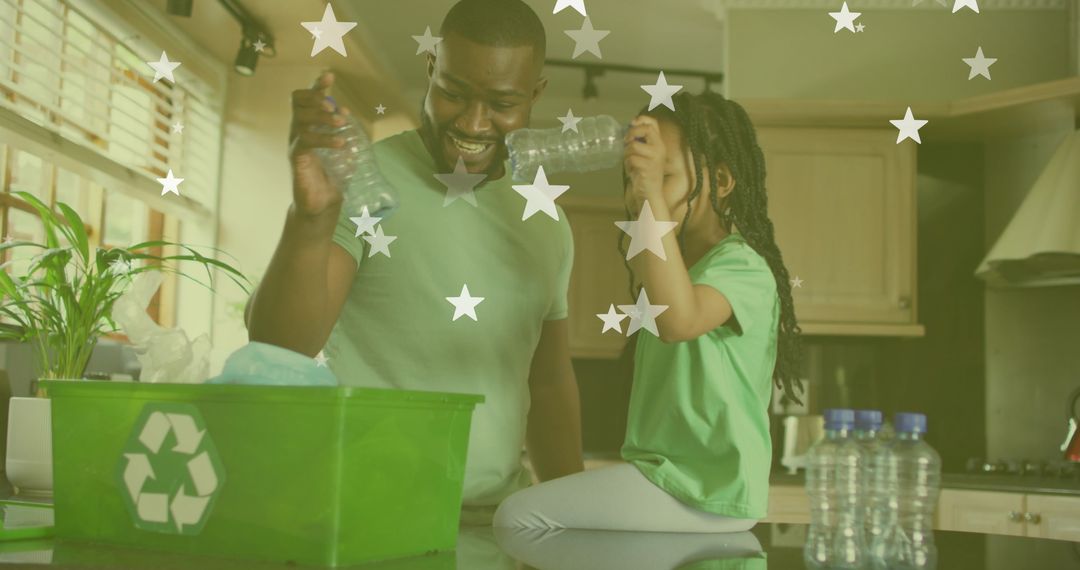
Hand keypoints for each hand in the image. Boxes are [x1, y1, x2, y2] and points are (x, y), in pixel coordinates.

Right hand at [288, 71, 351, 217]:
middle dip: (315, 98)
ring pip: (301, 119)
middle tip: (333, 105)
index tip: (329, 76)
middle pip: (298, 103)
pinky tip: (340, 142)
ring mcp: (295, 143)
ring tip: (340, 122)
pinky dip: (325, 139)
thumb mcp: (344, 151)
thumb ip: (346, 133)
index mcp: (309, 125)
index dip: (316, 86)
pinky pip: (306, 141)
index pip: (307, 100)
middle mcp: (298, 130)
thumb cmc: (332, 176)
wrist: (323, 203)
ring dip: (322, 117)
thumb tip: (351, 117)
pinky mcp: (296, 158)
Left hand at [622, 116, 666, 213]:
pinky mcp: (648, 167)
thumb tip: (626, 132)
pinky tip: (631, 170)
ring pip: (633, 146)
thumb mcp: (644, 156)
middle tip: (626, 141)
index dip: (641, 119)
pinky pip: (631, 159)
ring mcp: (654, 158)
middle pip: (646, 129)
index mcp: (659, 144)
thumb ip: (639, 144)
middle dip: (632, 133)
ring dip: (626, 153)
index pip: (653, 123)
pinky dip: (627, 164)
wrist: (649, 194)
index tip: (631, 123)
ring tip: (629, 162)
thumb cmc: (644, 175)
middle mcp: (659, 149)